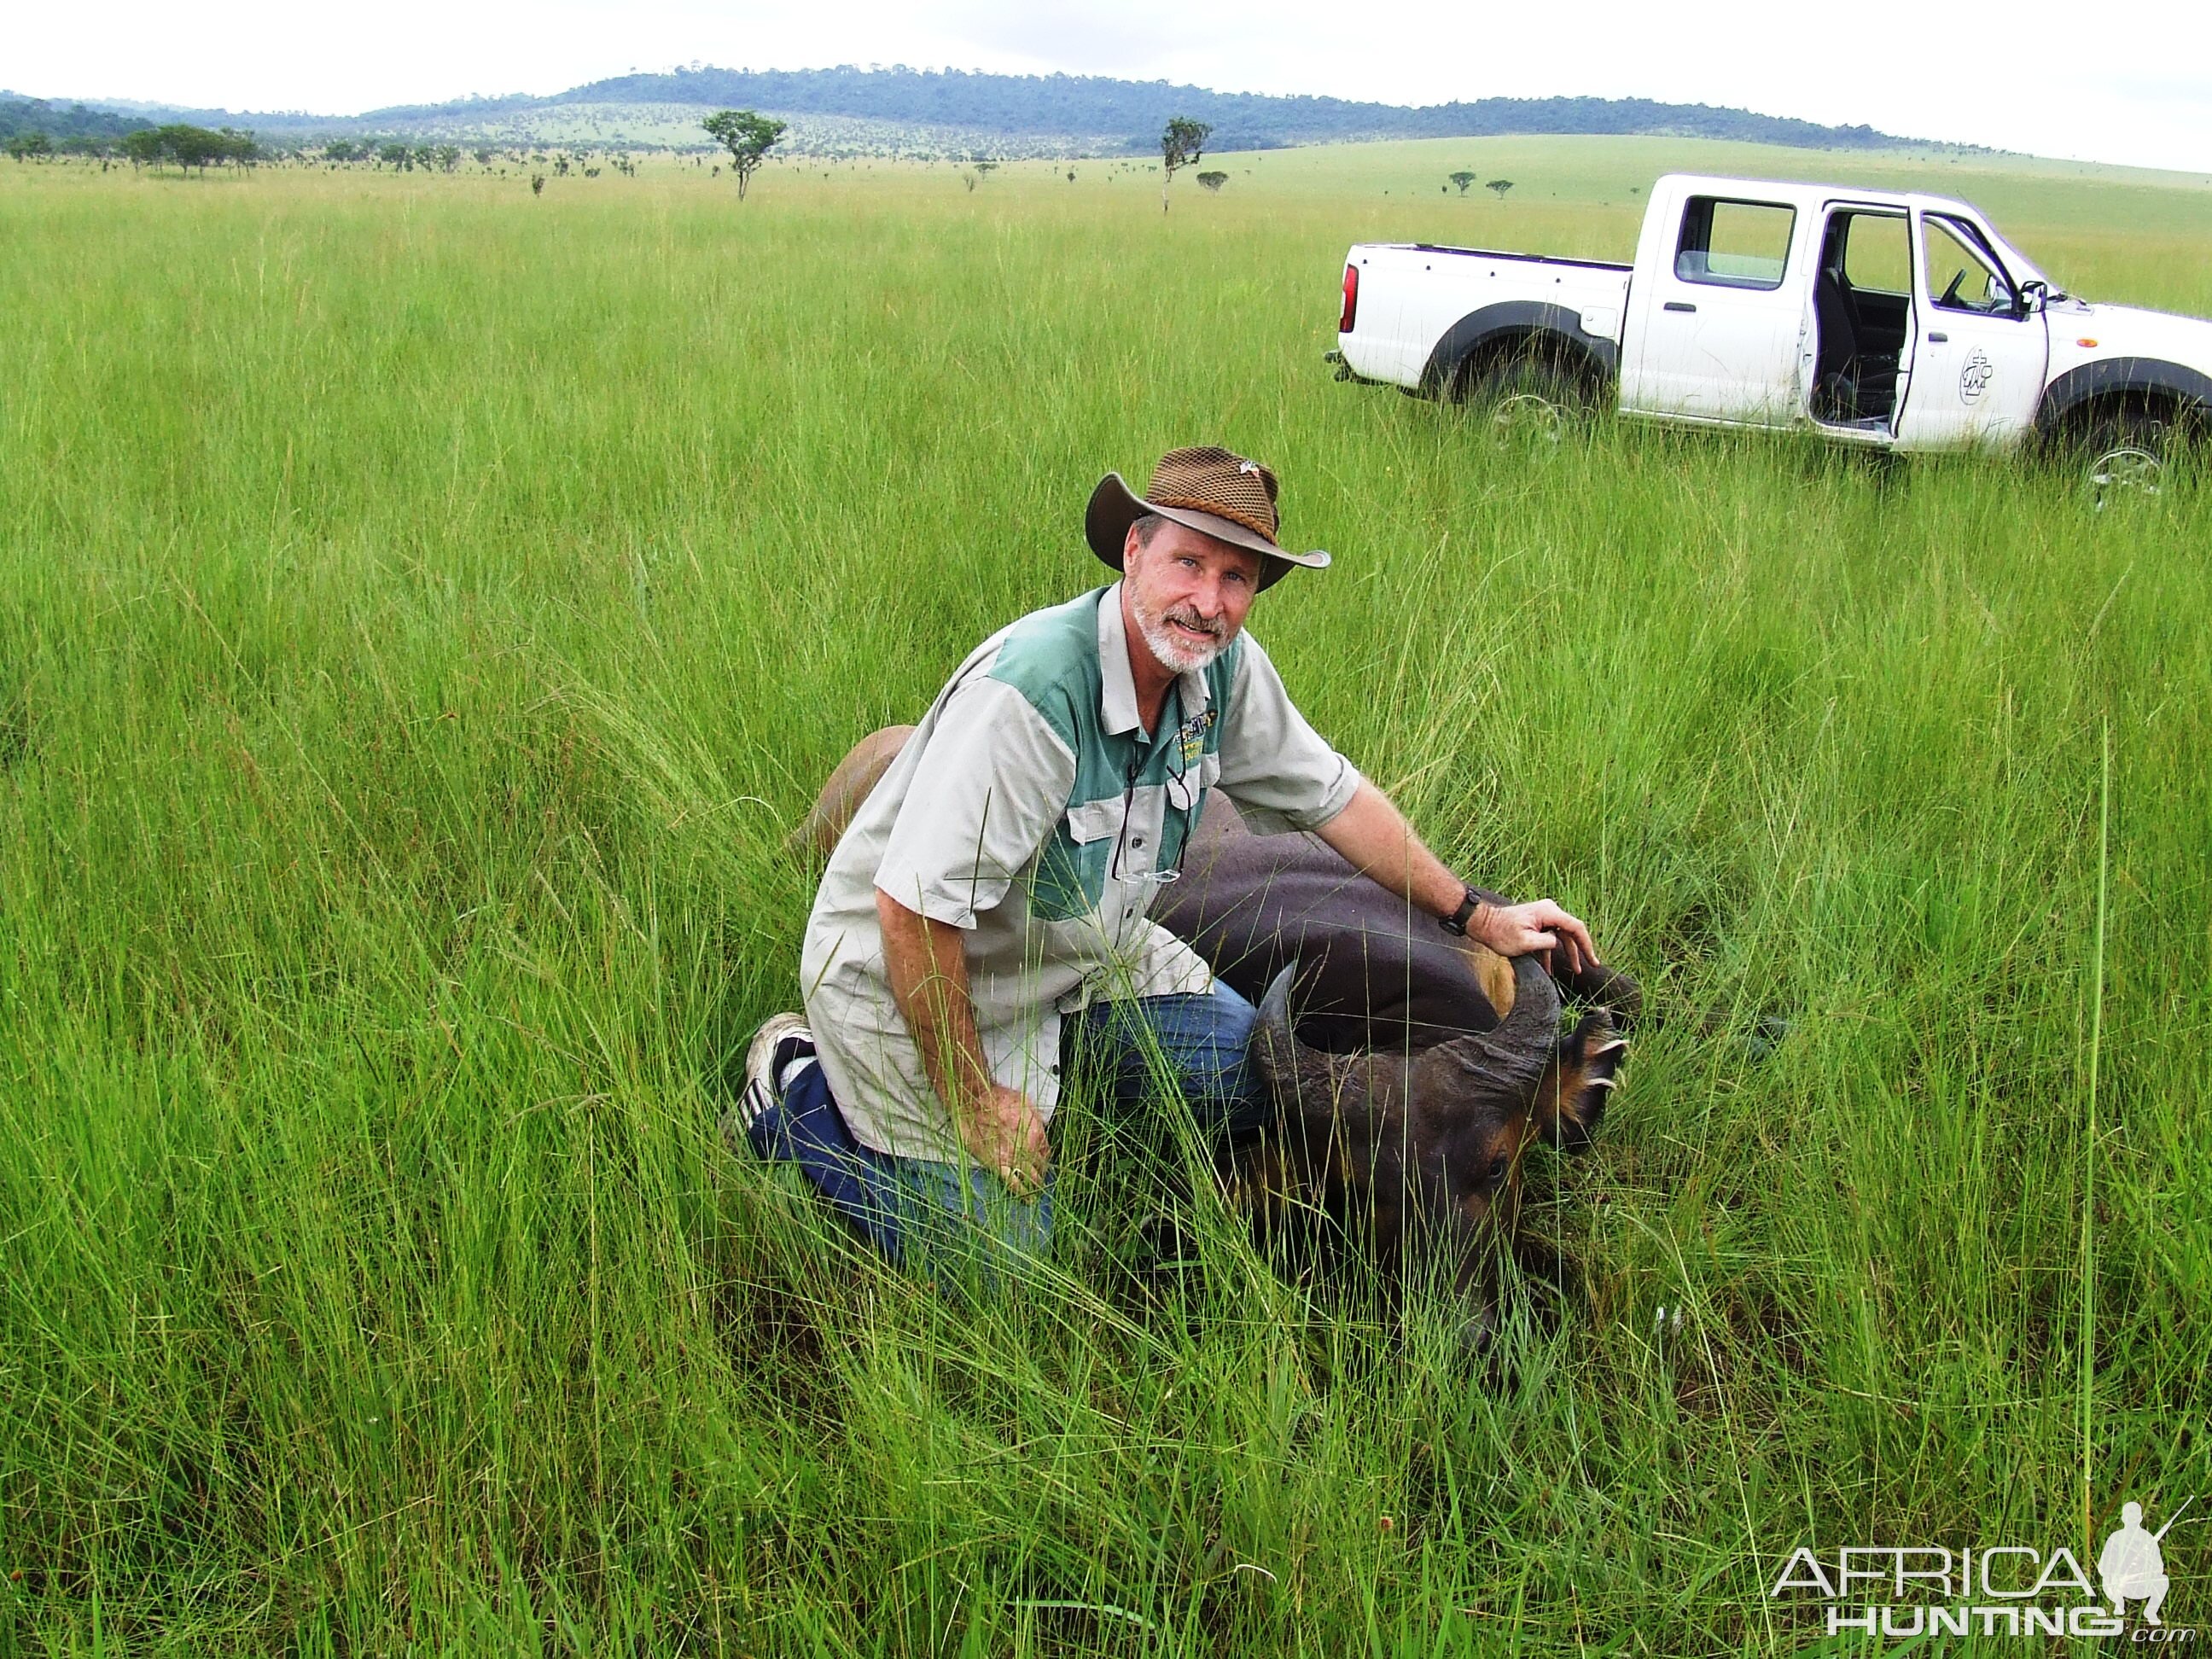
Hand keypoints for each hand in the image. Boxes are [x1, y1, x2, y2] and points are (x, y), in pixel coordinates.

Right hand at [959, 1084, 1051, 1198]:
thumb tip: (1041, 1128)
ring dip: (1035, 1186)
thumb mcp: (1025, 1103)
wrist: (973, 1101)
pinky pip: (1012, 1182)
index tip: (1043, 1164)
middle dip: (1042, 1174)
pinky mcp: (996, 1164)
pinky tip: (1026, 1198)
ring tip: (1036, 1192)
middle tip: (1042, 1181)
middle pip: (1040, 1166)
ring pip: (1030, 1177)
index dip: (1045, 1159)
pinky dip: (1020, 1191)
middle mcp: (1028, 1147)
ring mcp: (1013, 1157)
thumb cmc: (997, 1098)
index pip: (1046, 1152)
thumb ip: (1035, 1119)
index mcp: (1036, 1132)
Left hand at [1474, 898, 1598, 976]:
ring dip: (1566, 954)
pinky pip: (1550, 938)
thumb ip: (1546, 943)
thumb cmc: (1500, 933)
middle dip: (1579, 951)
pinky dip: (1550, 952)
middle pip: (1571, 932)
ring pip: (1562, 936)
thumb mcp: (1525, 942)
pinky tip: (1550, 969)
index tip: (1592, 960)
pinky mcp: (1537, 923)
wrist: (1483, 924)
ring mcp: (1543, 916)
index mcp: (1549, 912)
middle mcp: (1549, 911)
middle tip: (1589, 967)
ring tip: (1574, 971)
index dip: (1587, 945)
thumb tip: (1557, 942)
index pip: (1576, 928)